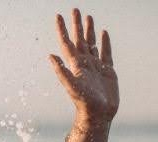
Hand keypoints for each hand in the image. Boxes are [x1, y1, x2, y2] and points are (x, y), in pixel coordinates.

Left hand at [49, 8, 118, 122]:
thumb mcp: (72, 86)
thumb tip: (50, 56)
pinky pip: (105, 52)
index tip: (58, 16)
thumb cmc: (85, 103)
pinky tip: (103, 33)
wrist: (98, 115)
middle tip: (75, 9)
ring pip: (92, 43)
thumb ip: (61, 71)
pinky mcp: (107, 71)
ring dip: (89, 31)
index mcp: (75, 65)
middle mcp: (84, 63)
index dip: (62, 30)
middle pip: (79, 39)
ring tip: (88, 17)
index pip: (67, 43)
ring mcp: (96, 66)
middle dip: (76, 25)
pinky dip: (104, 42)